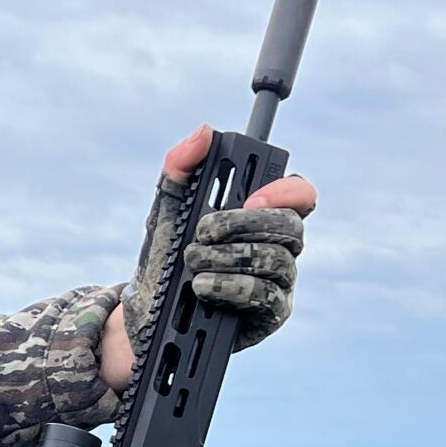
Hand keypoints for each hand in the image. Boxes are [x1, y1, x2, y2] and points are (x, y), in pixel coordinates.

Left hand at [110, 126, 316, 381]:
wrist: (147, 311)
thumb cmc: (165, 256)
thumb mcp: (166, 209)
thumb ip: (181, 168)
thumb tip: (204, 133)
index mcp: (263, 215)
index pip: (299, 194)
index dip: (285, 191)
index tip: (249, 198)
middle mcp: (278, 245)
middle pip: (292, 226)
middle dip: (245, 226)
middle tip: (205, 231)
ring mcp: (279, 281)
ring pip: (278, 260)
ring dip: (229, 257)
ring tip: (193, 262)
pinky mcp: (271, 313)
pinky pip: (267, 295)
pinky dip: (232, 287)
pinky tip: (203, 287)